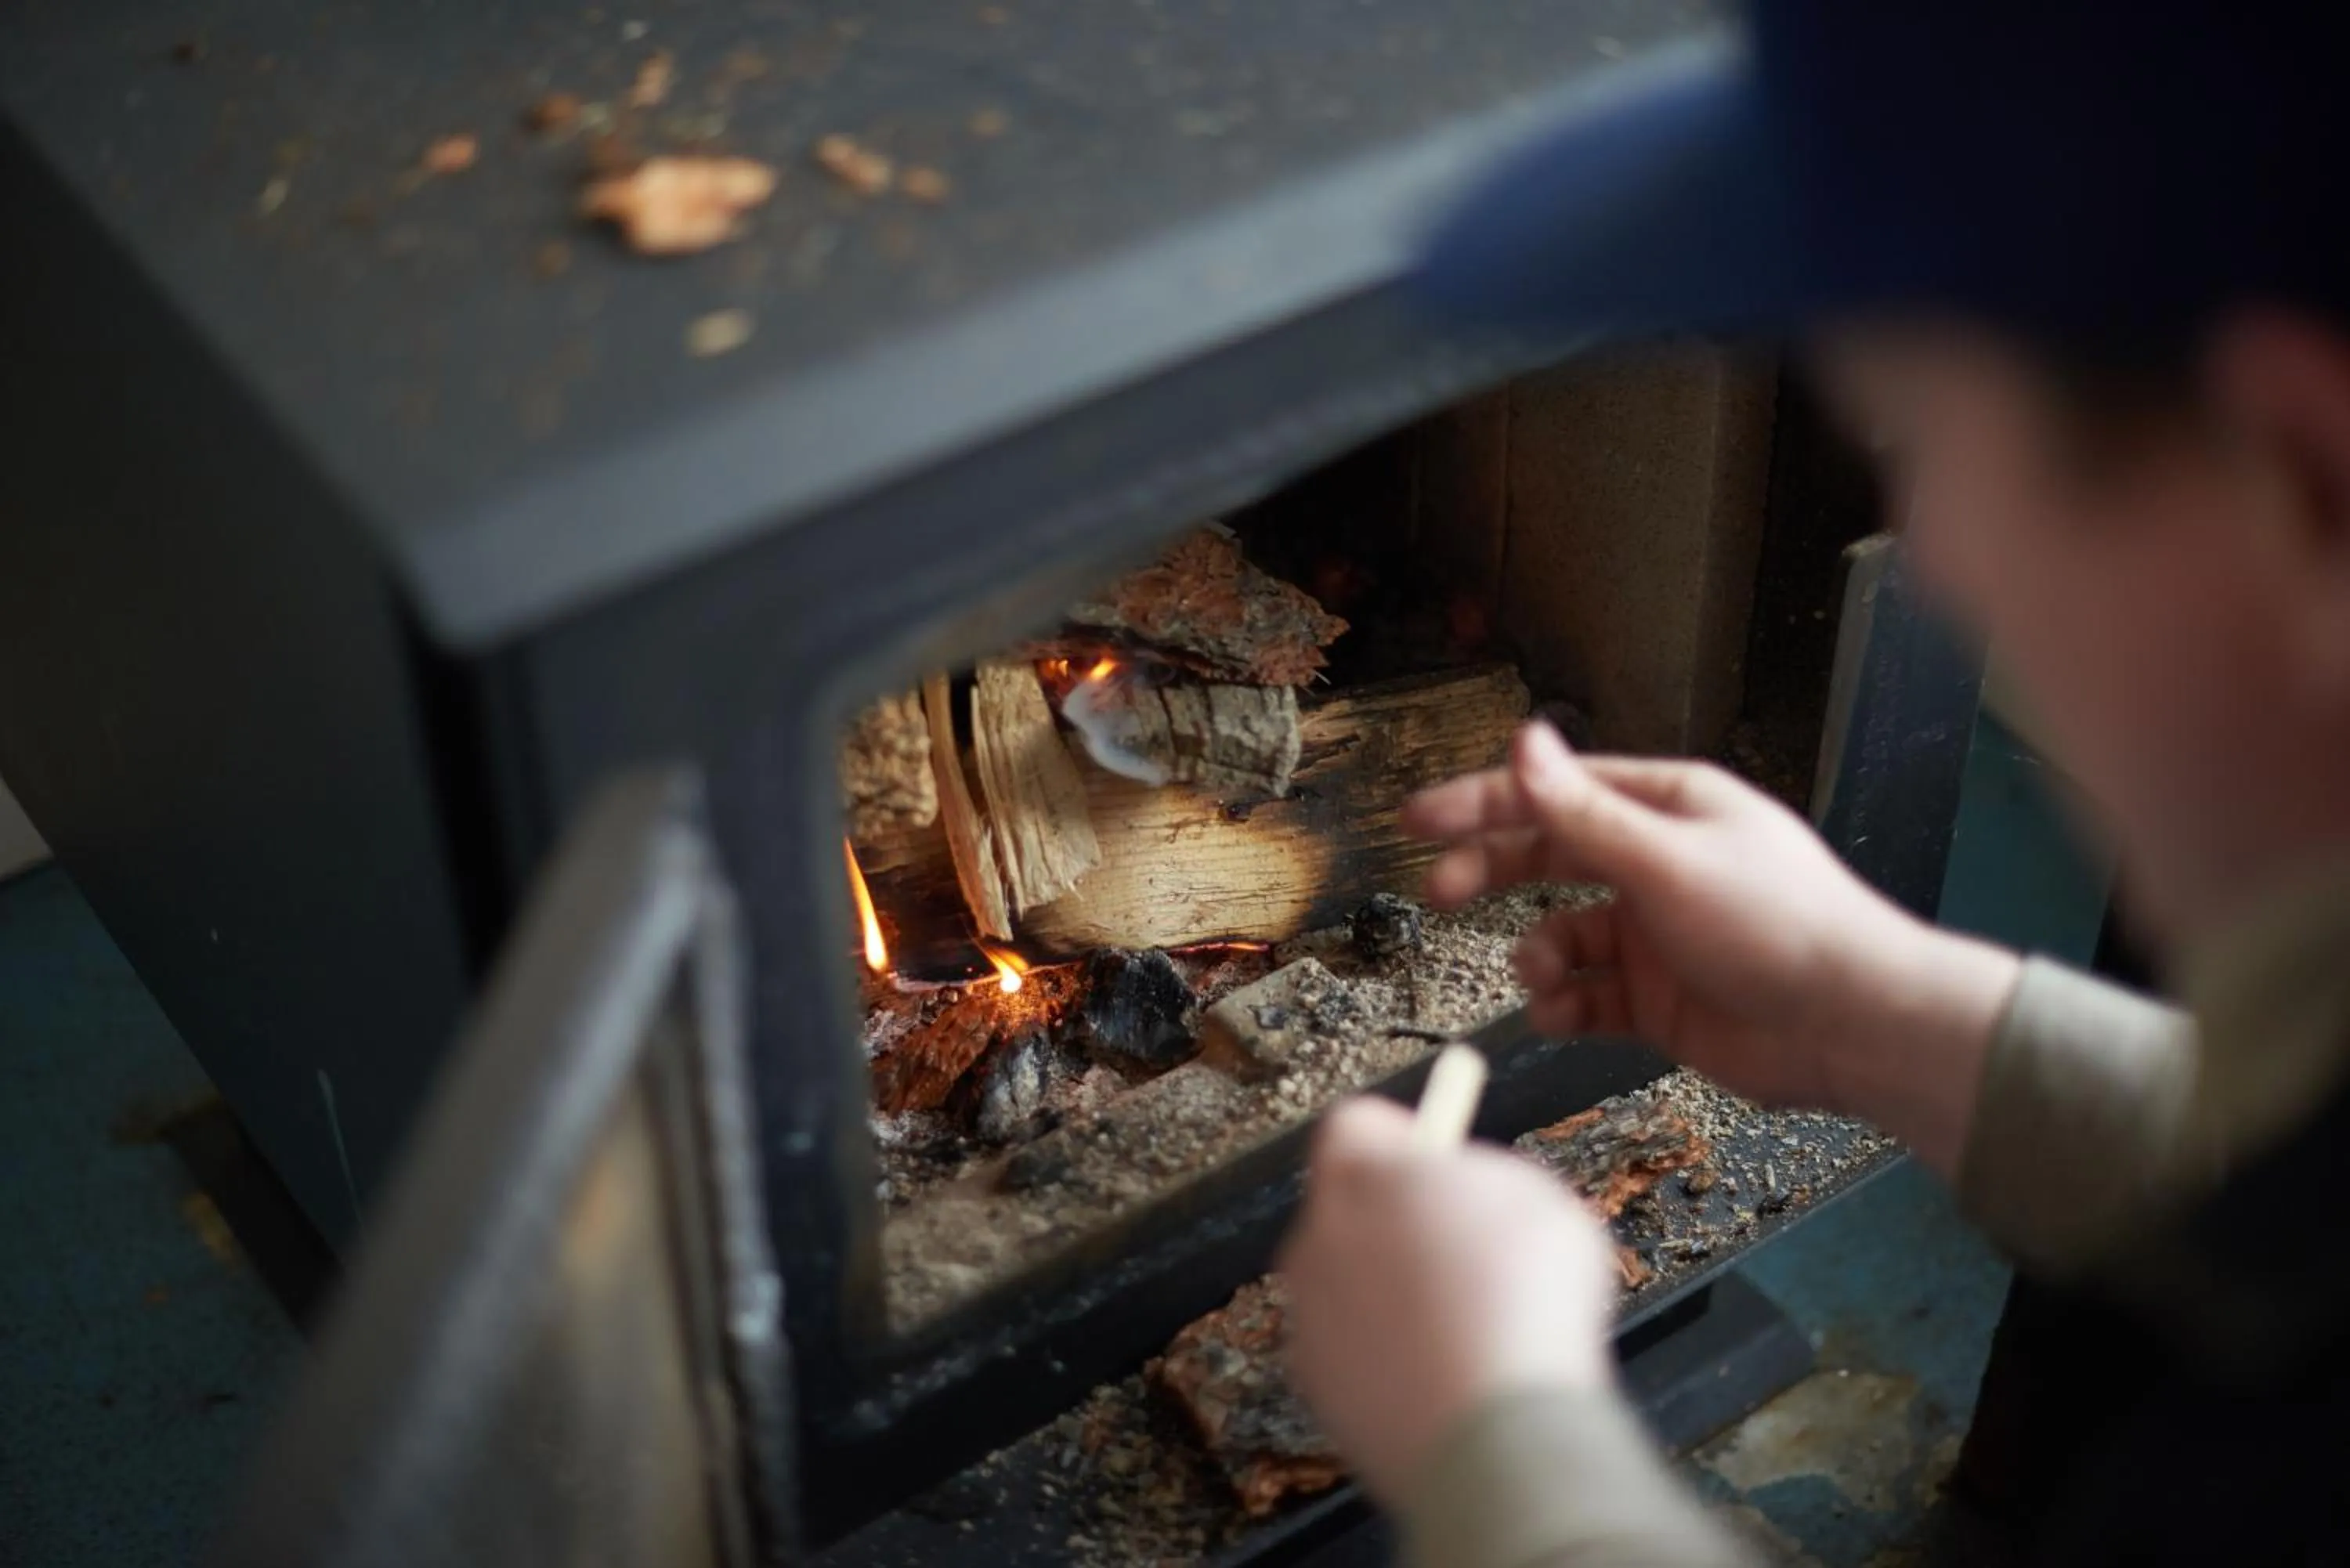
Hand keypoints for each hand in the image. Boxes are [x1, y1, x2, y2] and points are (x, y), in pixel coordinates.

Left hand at [1279, 1098, 1618, 1505]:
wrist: (1495, 1431)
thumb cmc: (1526, 1301)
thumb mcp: (1536, 1199)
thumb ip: (1483, 1178)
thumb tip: (1460, 1185)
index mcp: (1365, 1176)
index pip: (1354, 1124)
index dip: (1400, 1138)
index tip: (1441, 1163)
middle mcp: (1317, 1236)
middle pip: (1345, 1205)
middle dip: (1392, 1220)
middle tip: (1461, 1252)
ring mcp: (1309, 1315)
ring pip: (1346, 1282)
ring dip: (1389, 1293)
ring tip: (1463, 1329)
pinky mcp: (1315, 1385)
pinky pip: (1351, 1350)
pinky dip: (1385, 1356)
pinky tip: (1441, 1377)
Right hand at [1404, 722, 2021, 1174]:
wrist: (1851, 1025)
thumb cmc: (1778, 924)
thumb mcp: (1666, 860)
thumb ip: (1582, 812)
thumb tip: (1522, 739)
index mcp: (1668, 808)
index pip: (1557, 792)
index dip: (1485, 801)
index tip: (1419, 819)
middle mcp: (1656, 863)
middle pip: (1547, 857)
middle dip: (1490, 873)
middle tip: (1439, 892)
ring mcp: (1655, 933)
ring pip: (1561, 934)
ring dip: (1537, 955)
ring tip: (1542, 976)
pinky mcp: (1657, 999)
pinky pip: (1587, 997)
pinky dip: (1564, 1007)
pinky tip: (1561, 1014)